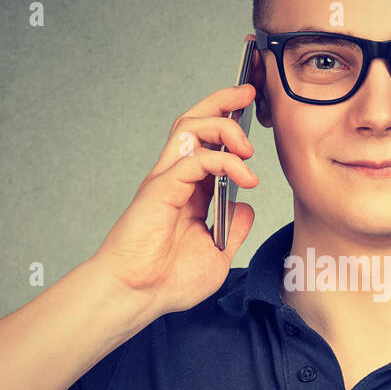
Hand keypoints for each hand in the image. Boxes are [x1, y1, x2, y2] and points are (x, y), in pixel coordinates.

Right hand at [87, 82, 258, 321]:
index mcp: (187, 191)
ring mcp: (166, 181)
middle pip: (194, 122)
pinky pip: (194, 158)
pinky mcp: (160, 189)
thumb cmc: (167, 281)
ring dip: (224, 126)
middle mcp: (175, 179)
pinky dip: (223, 160)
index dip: (228, 122)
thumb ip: (233, 228)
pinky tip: (243, 176)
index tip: (252, 109)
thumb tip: (247, 207)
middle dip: (223, 101)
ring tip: (248, 148)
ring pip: (190, 129)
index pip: (207, 143)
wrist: (138, 296)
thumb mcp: (217, 254)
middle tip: (249, 93)